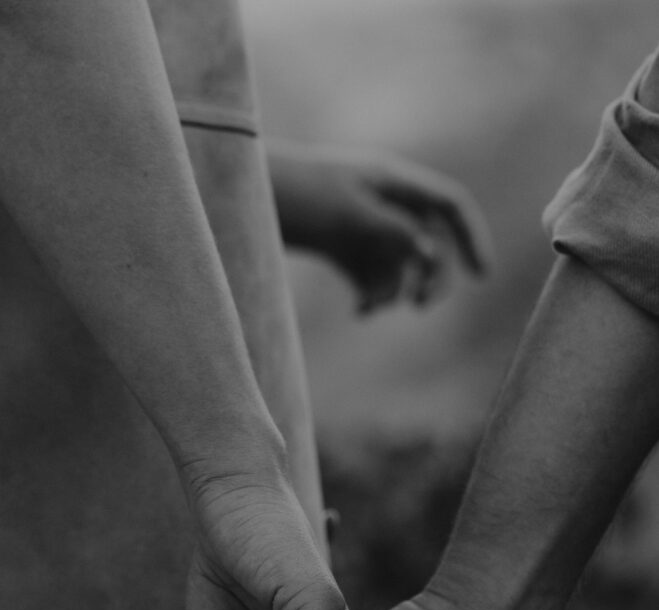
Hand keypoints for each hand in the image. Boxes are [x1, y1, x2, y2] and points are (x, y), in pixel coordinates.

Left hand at [271, 143, 491, 311]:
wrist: (242, 198)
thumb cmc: (296, 196)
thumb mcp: (349, 214)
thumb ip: (394, 231)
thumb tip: (432, 252)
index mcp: (391, 182)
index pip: (448, 206)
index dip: (471, 237)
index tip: (481, 276)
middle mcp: (383, 204)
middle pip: (429, 242)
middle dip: (431, 276)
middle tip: (421, 307)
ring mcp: (363, 228)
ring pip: (400, 266)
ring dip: (394, 289)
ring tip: (368, 308)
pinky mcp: (342, 250)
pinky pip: (372, 278)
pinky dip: (372, 296)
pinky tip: (360, 311)